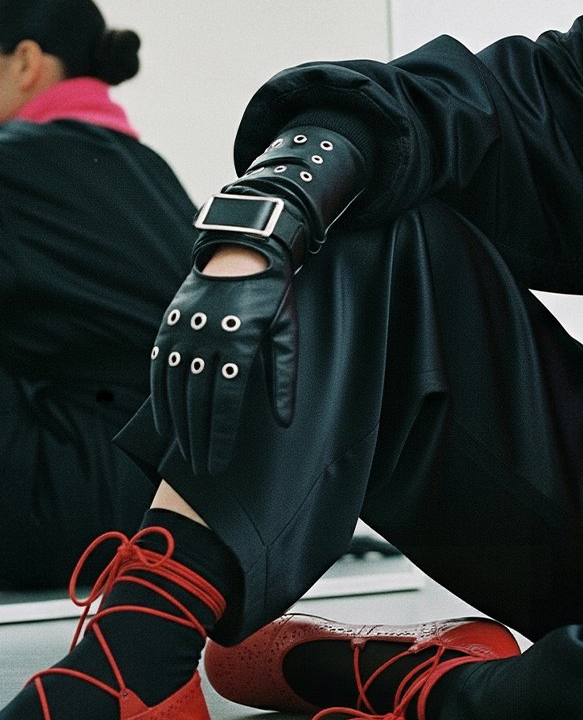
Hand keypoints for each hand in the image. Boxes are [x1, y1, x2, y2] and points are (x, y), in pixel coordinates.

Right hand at [150, 248, 297, 476]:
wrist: (244, 250)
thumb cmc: (273, 296)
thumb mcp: (287, 331)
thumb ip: (284, 377)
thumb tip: (284, 421)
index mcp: (240, 341)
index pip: (227, 402)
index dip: (222, 437)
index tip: (219, 463)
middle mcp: (208, 337)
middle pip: (198, 401)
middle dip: (199, 440)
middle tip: (201, 469)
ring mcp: (184, 329)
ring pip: (175, 388)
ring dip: (178, 426)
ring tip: (184, 453)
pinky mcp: (169, 323)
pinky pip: (159, 367)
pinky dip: (159, 399)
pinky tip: (164, 424)